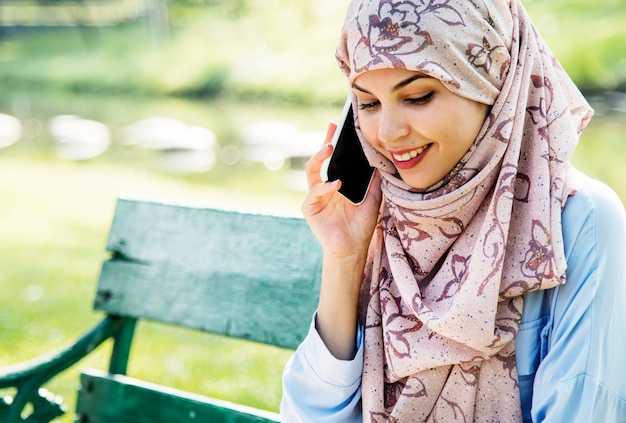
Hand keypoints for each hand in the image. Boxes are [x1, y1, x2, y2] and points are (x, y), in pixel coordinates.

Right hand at [302, 122, 381, 258]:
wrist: (352, 248)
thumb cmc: (360, 225)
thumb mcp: (372, 197)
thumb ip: (373, 180)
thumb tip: (380, 158)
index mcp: (335, 183)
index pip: (333, 159)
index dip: (333, 142)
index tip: (338, 126)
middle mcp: (323, 188)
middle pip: (319, 160)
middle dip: (324, 142)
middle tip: (332, 129)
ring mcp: (315, 197)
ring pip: (311, 171)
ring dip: (318, 158)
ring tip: (329, 148)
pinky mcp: (310, 208)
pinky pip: (314, 193)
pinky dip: (325, 187)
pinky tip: (336, 185)